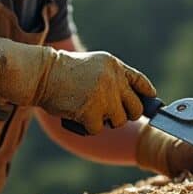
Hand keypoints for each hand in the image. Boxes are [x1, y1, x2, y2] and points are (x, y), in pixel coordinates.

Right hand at [0, 37, 155, 133]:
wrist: (41, 73)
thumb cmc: (63, 72)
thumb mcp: (93, 65)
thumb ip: (112, 79)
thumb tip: (129, 103)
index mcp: (114, 66)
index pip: (140, 82)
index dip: (147, 94)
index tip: (151, 100)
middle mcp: (114, 80)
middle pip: (135, 108)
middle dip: (126, 114)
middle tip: (112, 114)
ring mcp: (104, 97)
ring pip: (119, 121)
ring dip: (105, 120)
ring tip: (89, 111)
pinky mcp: (92, 112)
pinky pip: (99, 129)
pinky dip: (88, 127)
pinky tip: (77, 115)